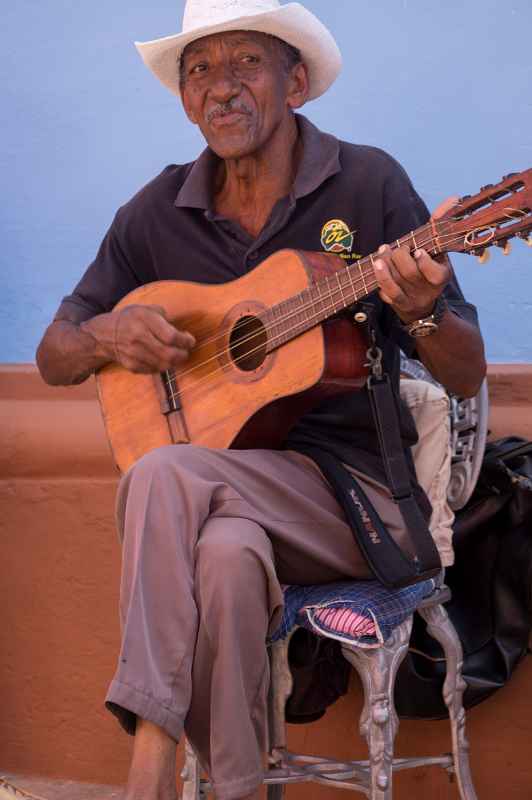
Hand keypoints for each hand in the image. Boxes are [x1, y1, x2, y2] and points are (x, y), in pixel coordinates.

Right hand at [84, 304, 195, 373]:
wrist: (103, 336)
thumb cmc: (129, 319)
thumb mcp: (145, 309)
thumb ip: (164, 316)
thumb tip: (181, 331)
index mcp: (144, 319)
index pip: (171, 336)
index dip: (185, 341)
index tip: (190, 340)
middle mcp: (139, 337)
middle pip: (170, 354)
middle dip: (183, 354)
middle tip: (186, 351)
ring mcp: (134, 354)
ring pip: (164, 365)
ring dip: (175, 362)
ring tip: (177, 355)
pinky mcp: (132, 366)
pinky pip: (154, 370)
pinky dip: (162, 366)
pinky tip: (163, 359)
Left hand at [374, 197, 457, 323]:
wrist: (421, 304)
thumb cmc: (428, 268)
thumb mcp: (439, 250)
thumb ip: (441, 225)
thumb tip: (453, 198)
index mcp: (442, 276)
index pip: (436, 274)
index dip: (425, 262)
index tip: (418, 251)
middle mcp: (428, 290)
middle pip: (411, 273)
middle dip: (400, 257)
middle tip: (398, 248)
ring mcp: (412, 299)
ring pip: (396, 283)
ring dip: (385, 265)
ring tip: (382, 252)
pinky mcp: (398, 304)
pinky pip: (387, 293)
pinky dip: (380, 278)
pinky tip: (376, 265)